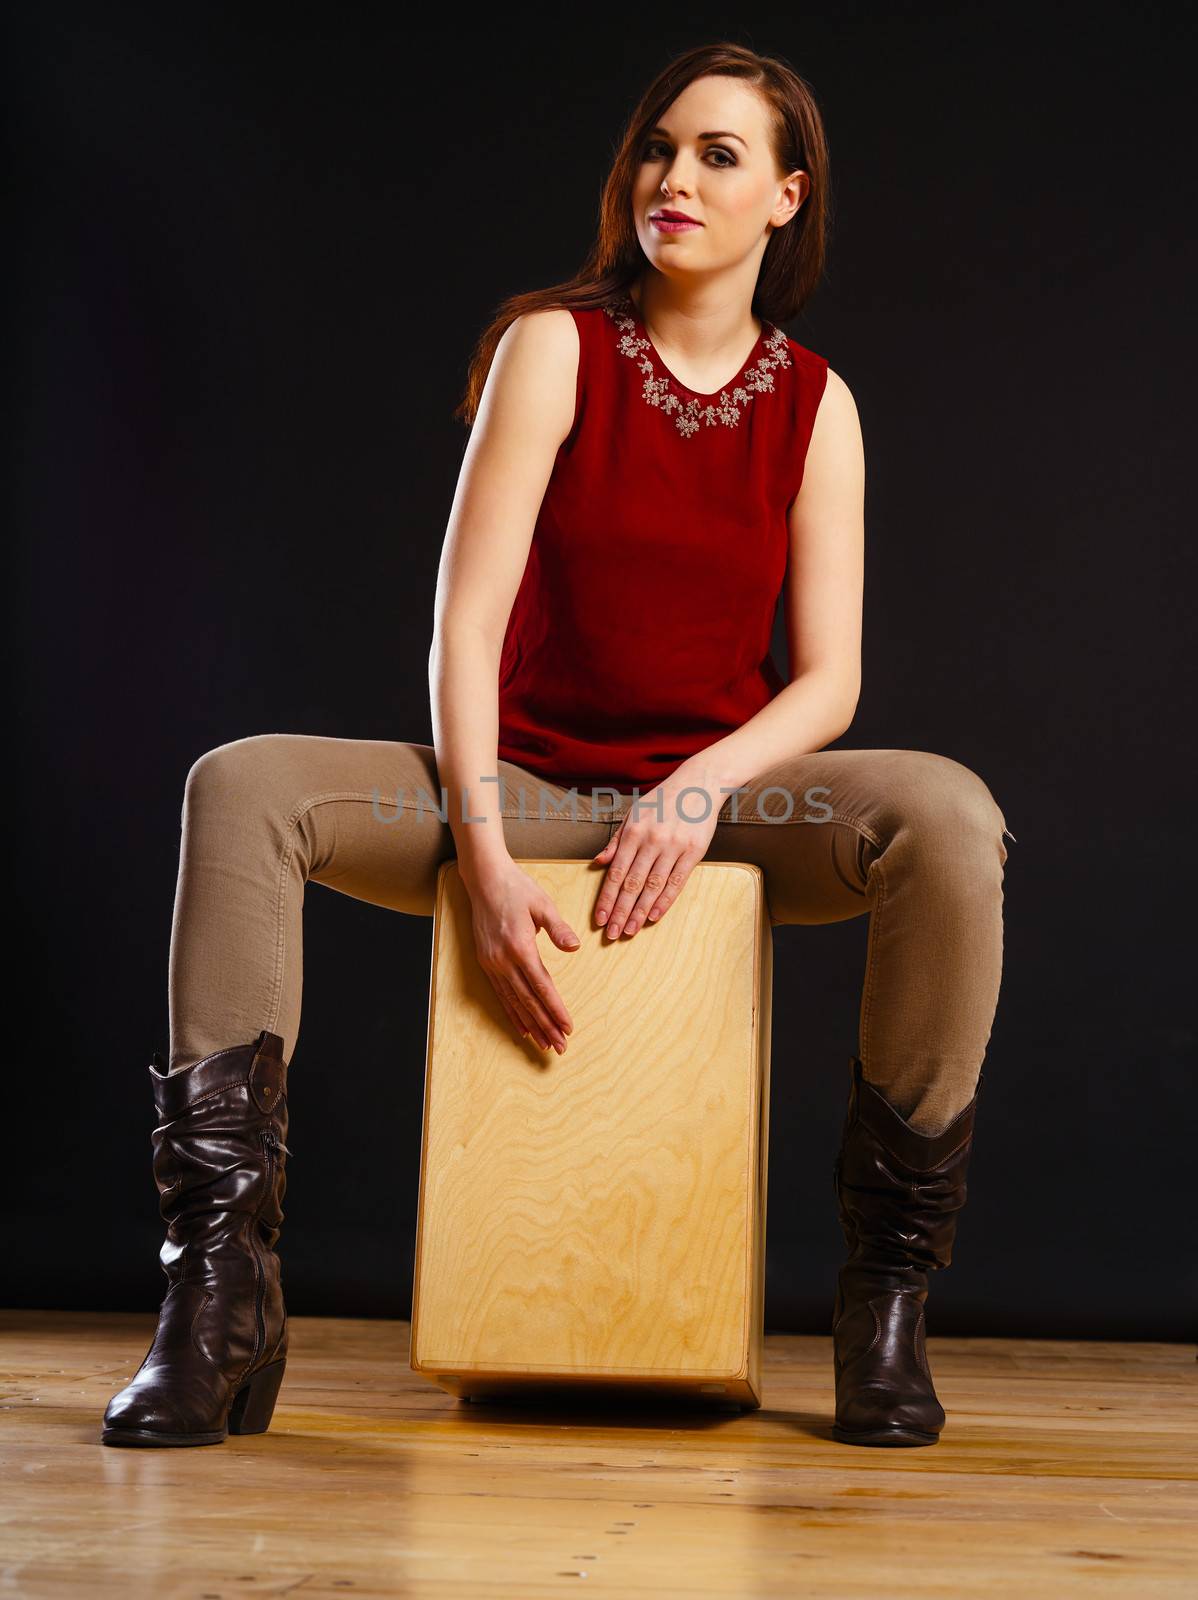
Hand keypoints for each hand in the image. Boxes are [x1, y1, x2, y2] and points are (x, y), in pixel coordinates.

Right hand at [465, 859, 578, 1051]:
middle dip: (545, 1026)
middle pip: (527, 1001)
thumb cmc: (517, 888)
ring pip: (513, 1002)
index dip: (555, 1009)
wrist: (485, 879)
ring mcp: (491, 962)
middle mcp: (503, 960)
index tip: (567, 1027)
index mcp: (520, 946)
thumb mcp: (543, 904)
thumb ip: (558, 929)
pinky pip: (500, 994)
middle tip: (560, 1047)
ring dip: (529, 1025)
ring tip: (544, 1044)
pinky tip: (521, 1028)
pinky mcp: (485, 961)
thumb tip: (574, 948)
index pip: (542, 986)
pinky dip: (511, 1013)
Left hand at [591, 771, 721, 938]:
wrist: (698, 785)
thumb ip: (616, 840)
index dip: (607, 898)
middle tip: (612, 934)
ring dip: (640, 912)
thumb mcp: (633, 814)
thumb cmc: (662, 800)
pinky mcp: (693, 852)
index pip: (616, 872)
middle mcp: (652, 841)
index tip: (599, 919)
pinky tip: (654, 916)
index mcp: (634, 832)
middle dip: (620, 912)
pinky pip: (677, 881)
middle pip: (632, 884)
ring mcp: (674, 847)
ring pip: (653, 886)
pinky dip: (665, 901)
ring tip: (630, 930)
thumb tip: (598, 862)